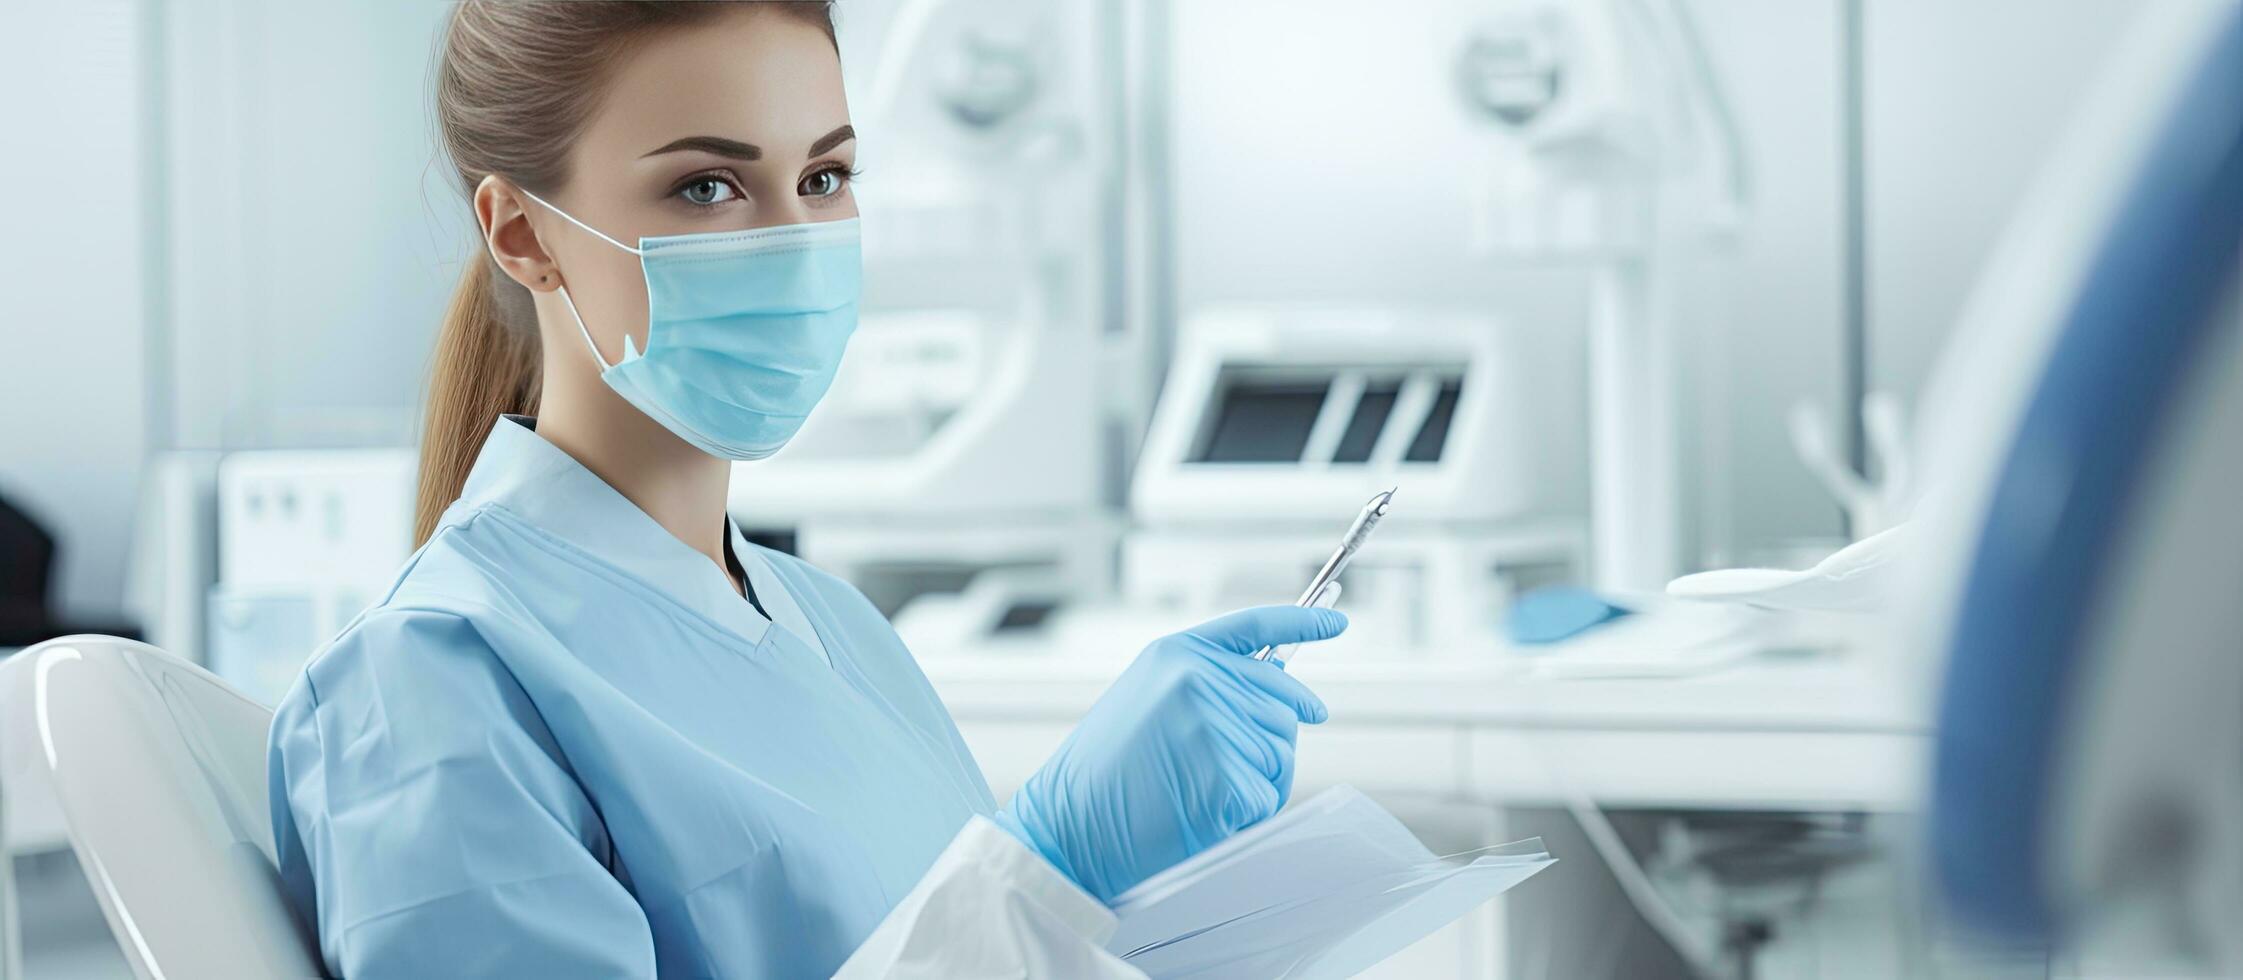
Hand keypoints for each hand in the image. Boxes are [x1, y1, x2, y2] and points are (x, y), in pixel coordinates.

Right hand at [994, 605, 1346, 901]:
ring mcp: (1215, 725)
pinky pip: (1269, 795)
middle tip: (1232, 771)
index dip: (1303, 624)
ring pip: (1280, 752)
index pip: (1256, 629)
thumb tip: (1272, 700)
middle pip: (1282, 702)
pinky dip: (1247, 813)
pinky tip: (1203, 814)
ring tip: (1198, 793)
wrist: (1066, 829)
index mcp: (1176, 655)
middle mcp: (1199, 679)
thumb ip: (1202, 686)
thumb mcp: (1145, 702)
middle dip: (1274, 738)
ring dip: (1256, 780)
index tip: (1339, 626)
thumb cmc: (1102, 776)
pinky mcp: (1227, 775)